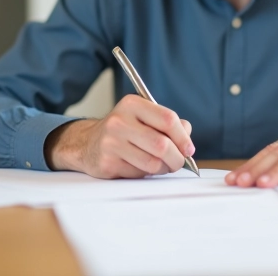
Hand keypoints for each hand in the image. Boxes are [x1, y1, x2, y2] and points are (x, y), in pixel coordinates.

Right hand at [44, 94, 194, 178]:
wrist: (88, 143)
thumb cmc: (123, 130)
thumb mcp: (144, 117)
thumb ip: (168, 123)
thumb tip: (187, 135)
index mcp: (132, 104)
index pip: (167, 119)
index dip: (183, 137)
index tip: (189, 149)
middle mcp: (119, 121)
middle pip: (162, 144)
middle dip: (177, 158)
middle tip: (179, 162)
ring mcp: (111, 142)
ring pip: (153, 163)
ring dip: (164, 168)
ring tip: (162, 165)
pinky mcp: (107, 162)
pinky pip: (139, 174)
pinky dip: (146, 174)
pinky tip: (140, 166)